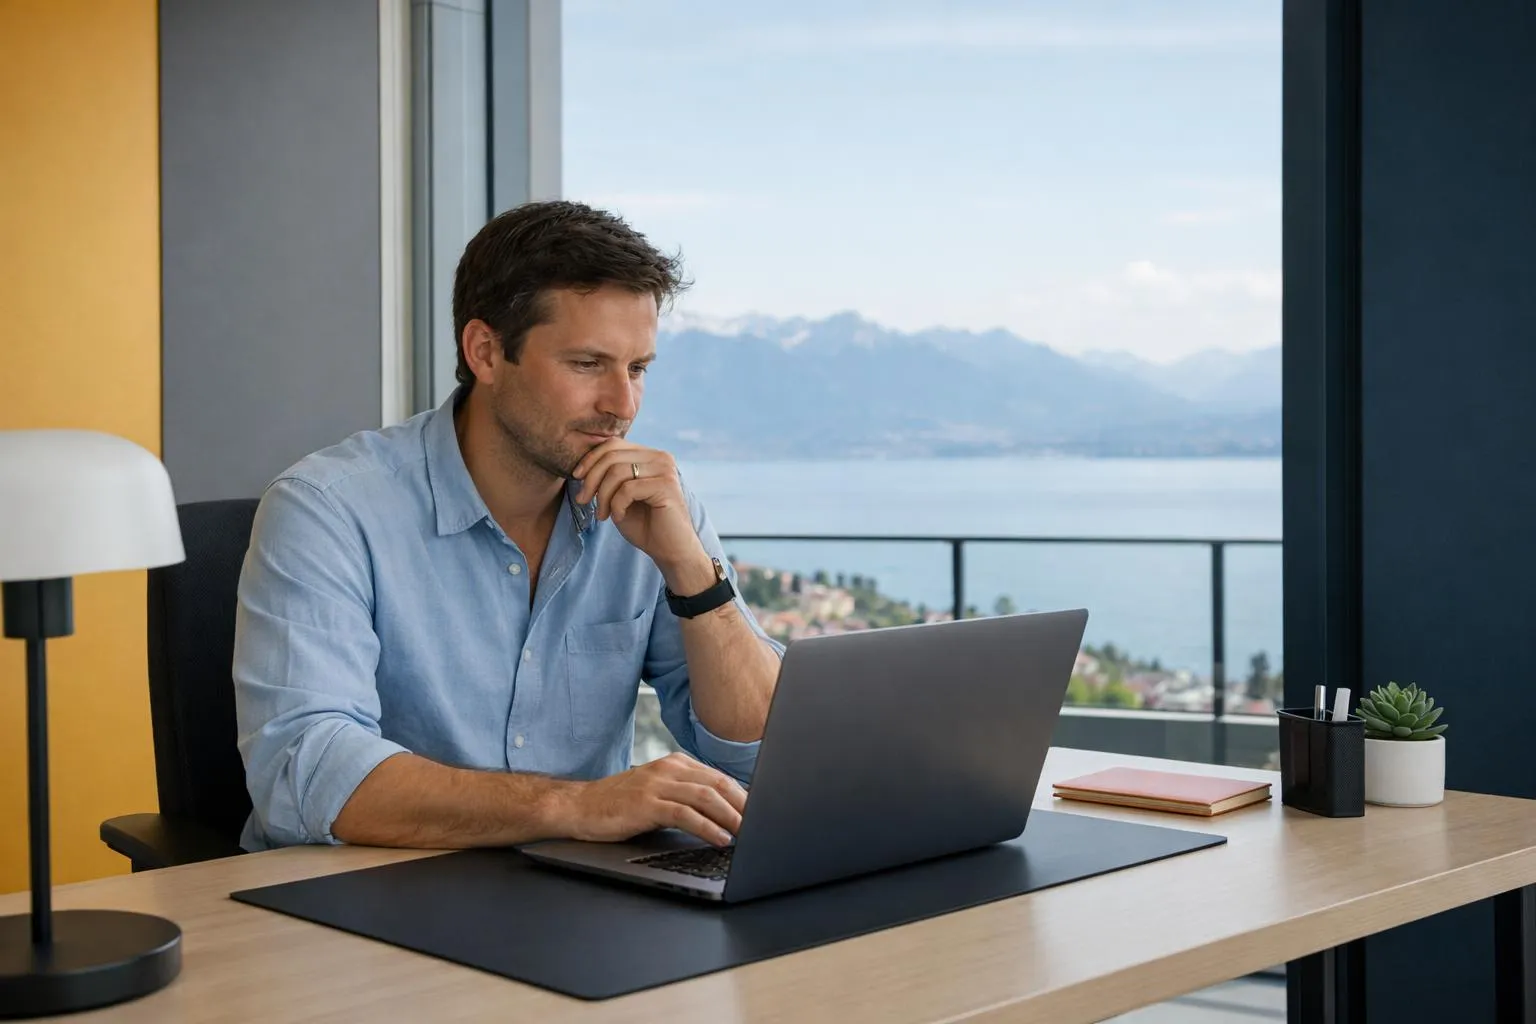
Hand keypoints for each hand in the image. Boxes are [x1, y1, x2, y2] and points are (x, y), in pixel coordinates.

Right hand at [563, 753, 747, 846]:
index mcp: (676, 763)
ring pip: (705, 796)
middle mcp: (669, 769)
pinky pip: (684, 814)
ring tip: (748, 833)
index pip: (719, 777)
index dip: (744, 795)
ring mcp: (656, 784)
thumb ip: (687, 796)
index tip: (762, 812)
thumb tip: (724, 813)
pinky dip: (707, 826)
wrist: (581, 806)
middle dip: (744, 804)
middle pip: (718, 783)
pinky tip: (720, 837)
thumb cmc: (621, 804)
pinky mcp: (646, 804)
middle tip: (763, 823)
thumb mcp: (658, 792)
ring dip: (731, 816)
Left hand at [571, 440, 709, 584]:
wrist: (671, 550)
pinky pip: (627, 489)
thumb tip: (582, 465)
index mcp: (650, 455)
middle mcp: (660, 457)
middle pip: (612, 456)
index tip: (577, 477)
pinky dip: (616, 505)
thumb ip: (609, 477)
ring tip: (602, 514)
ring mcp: (665, 470)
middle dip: (591, 479)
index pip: (613, 444)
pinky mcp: (666, 486)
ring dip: (602, 496)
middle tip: (583, 500)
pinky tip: (618, 517)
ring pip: (617, 472)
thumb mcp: (620, 496)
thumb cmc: (645, 525)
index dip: (590, 459)